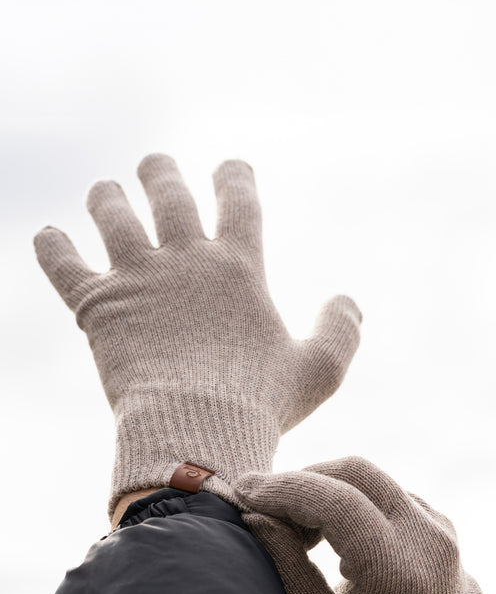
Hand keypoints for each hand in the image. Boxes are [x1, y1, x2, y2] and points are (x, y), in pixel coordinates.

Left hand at [35, 155, 361, 516]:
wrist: (195, 429)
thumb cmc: (261, 405)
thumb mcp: (319, 370)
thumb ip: (342, 331)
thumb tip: (350, 300)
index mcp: (238, 267)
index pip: (238, 201)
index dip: (234, 176)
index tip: (229, 165)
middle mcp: (186, 258)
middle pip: (168, 194)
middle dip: (161, 172)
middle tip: (155, 164)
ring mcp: (138, 277)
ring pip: (112, 213)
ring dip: (107, 197)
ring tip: (106, 191)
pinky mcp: (97, 304)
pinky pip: (63, 264)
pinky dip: (52, 247)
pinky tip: (48, 236)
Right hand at [235, 456, 495, 593]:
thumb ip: (288, 571)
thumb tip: (253, 517)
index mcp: (400, 574)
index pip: (337, 503)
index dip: (284, 490)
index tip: (243, 492)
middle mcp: (427, 538)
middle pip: (354, 473)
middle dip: (300, 481)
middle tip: (260, 506)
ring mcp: (437, 524)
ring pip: (367, 477)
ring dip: (320, 487)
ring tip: (290, 526)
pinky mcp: (434, 520)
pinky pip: (381, 490)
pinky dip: (343, 497)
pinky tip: (322, 531)